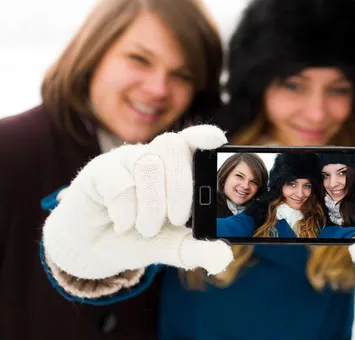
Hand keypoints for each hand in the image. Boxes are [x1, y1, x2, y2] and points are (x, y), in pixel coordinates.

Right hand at [43, 125, 232, 279]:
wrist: (93, 249)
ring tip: (146, 229)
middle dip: (180, 187)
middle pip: (173, 147)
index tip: (217, 141)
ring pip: (147, 164)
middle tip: (177, 219)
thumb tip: (223, 258)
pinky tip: (123, 224)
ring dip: (152, 204)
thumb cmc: (138, 237)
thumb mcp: (171, 246)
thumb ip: (197, 248)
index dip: (203, 135)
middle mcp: (152, 156)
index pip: (192, 139)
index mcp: (176, 166)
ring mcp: (124, 160)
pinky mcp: (99, 171)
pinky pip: (118, 179)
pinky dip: (126, 209)